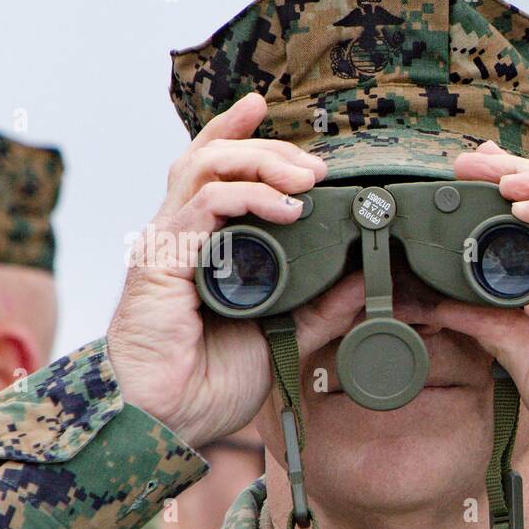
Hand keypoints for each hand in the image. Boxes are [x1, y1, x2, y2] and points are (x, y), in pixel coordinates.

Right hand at [106, 94, 358, 448]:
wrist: (168, 420)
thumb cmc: (209, 380)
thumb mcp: (284, 336)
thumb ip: (323, 306)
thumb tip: (367, 275)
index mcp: (202, 246)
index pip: (213, 171)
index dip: (236, 134)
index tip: (266, 107)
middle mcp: (179, 235)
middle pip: (212, 158)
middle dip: (267, 150)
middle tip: (318, 167)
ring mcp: (166, 244)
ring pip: (205, 170)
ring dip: (261, 163)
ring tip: (307, 180)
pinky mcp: (160, 262)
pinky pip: (203, 210)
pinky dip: (247, 200)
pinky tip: (287, 209)